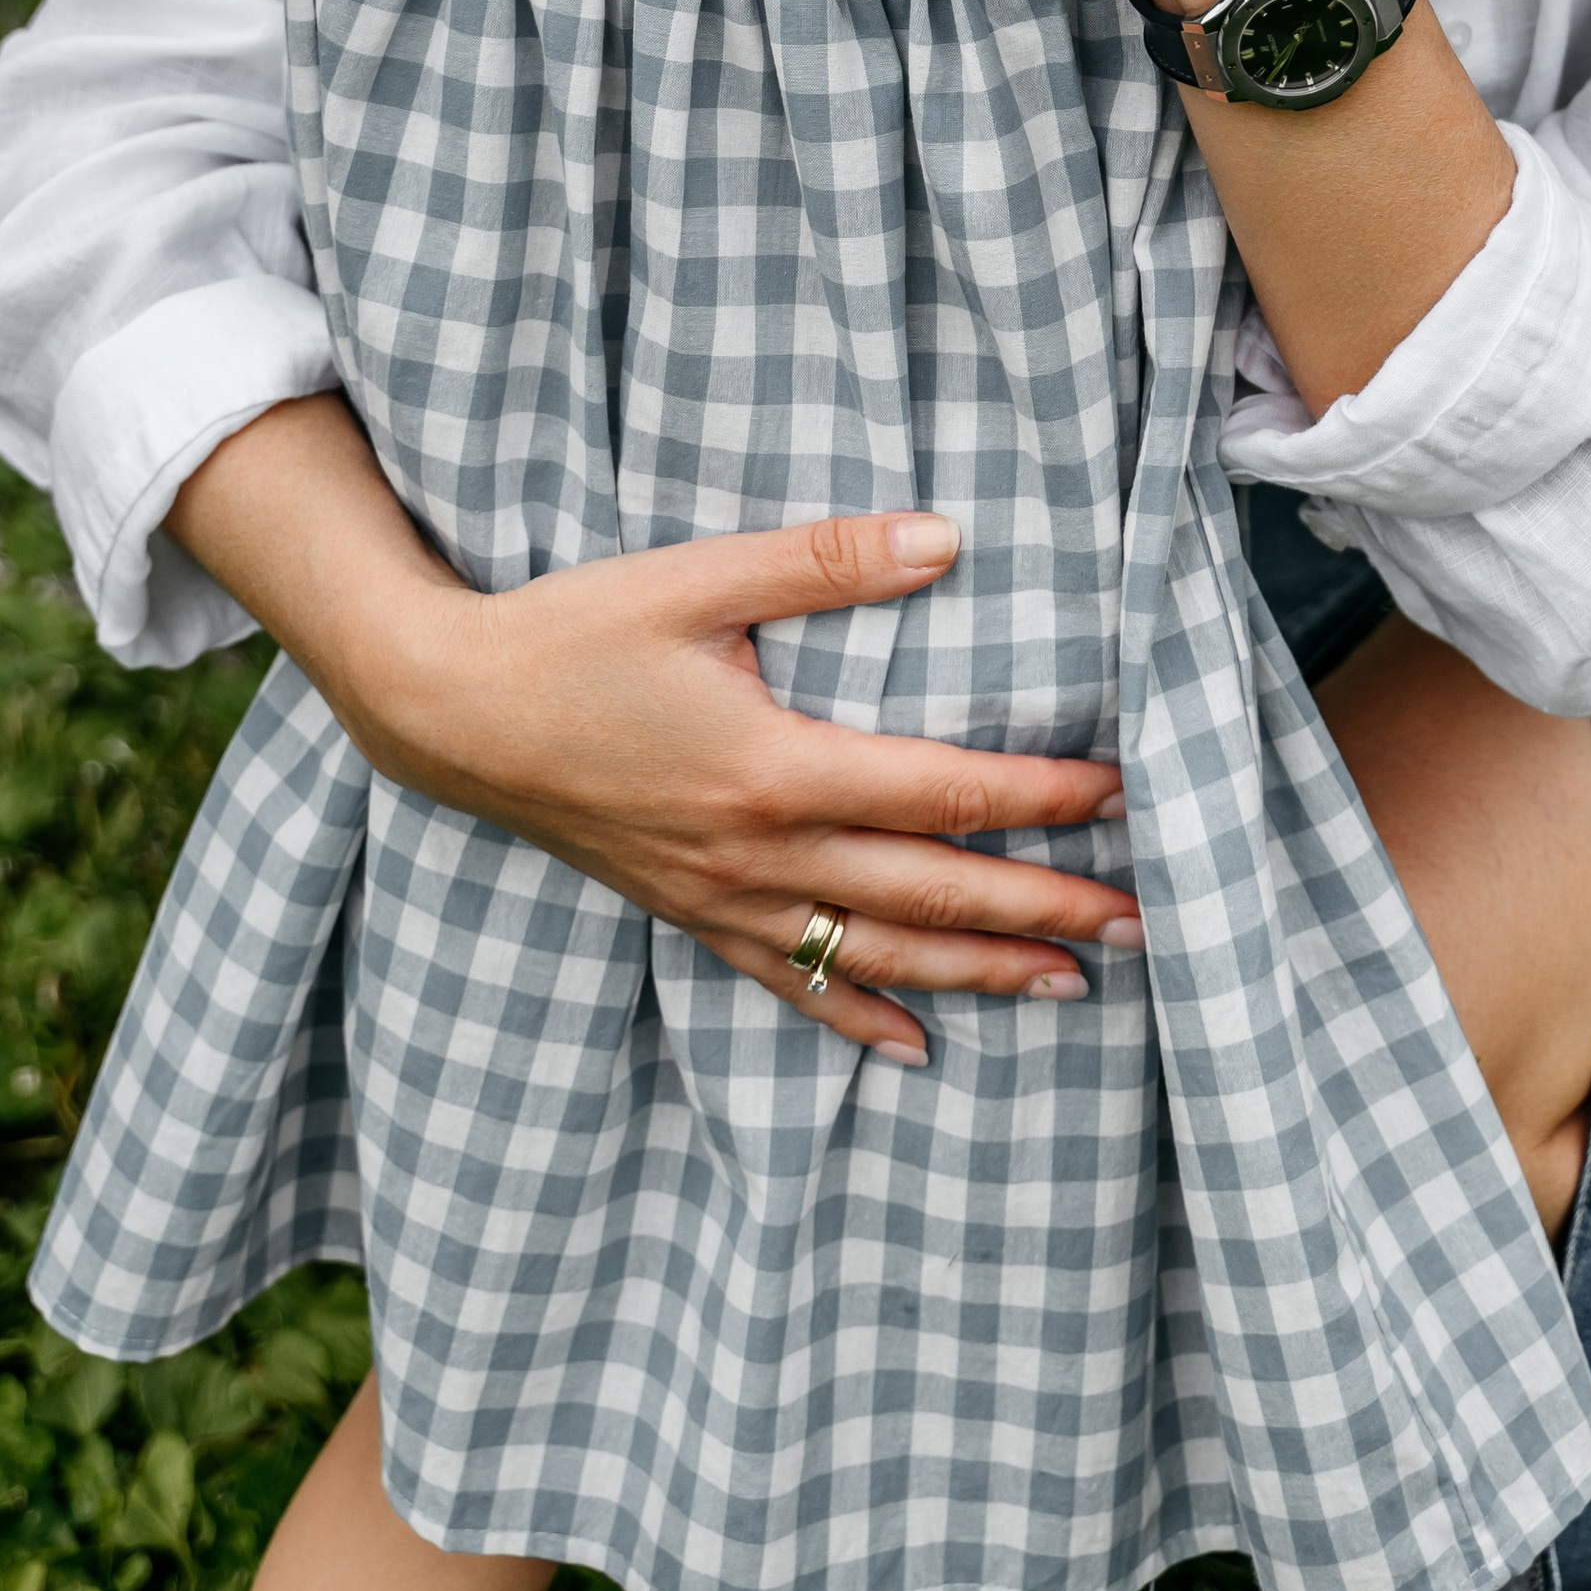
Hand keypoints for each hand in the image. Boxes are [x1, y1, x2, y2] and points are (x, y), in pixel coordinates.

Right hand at [172, 399, 1139, 1060]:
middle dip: (1040, 910)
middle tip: (1140, 922)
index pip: (939, 792)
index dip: (1035, 798)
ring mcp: (722, 897)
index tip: (1117, 796)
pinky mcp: (687, 913)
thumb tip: (946, 539)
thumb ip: (826, 561)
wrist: (450, 711)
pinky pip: (788, 983)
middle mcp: (759, 851)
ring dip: (977, 974)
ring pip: (875, 956)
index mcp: (775, 767)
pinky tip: (917, 1051)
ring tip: (1069, 989)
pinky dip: (858, 1019)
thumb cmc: (573, 630)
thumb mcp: (697, 576)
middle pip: (927, 894)